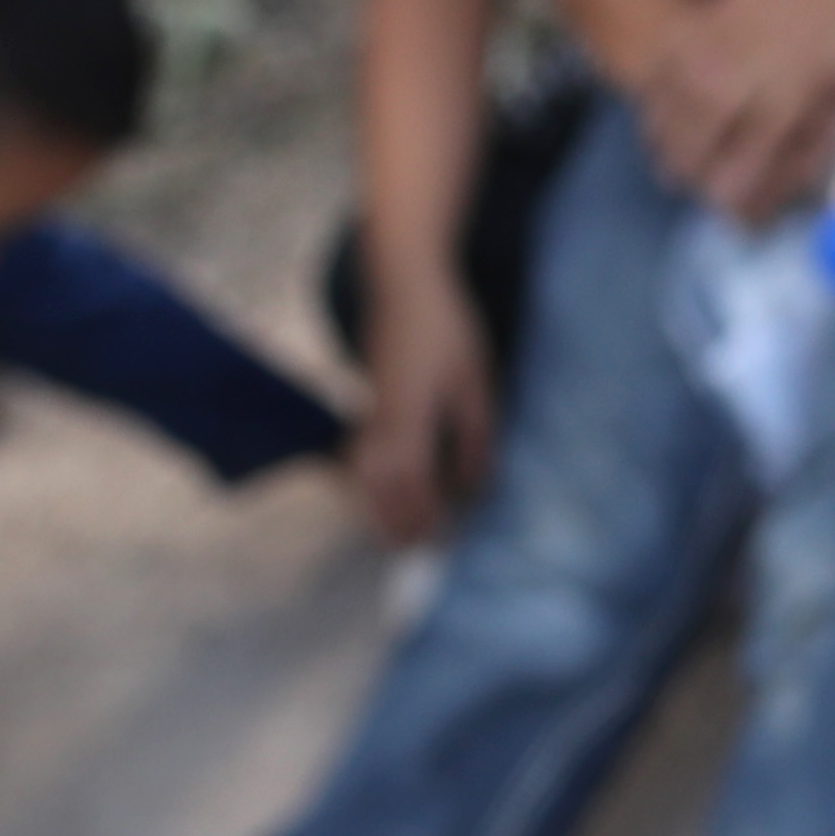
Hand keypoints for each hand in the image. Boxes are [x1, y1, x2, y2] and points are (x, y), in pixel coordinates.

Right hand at [350, 273, 496, 545]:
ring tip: (394, 532)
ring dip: (376, 504)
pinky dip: (367, 480)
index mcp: (409, 418)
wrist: (404, 284)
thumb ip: (475, 436)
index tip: (436, 539)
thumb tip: (472, 487)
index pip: (409, 482)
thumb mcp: (475, 382)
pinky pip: (359, 455)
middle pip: (376, 486)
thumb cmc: (447, 330)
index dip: (420, 514)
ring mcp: (368, 411)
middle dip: (391, 520)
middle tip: (410, 550)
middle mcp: (380, 421)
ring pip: (361, 473)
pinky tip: (380, 491)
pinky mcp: (368, 403)